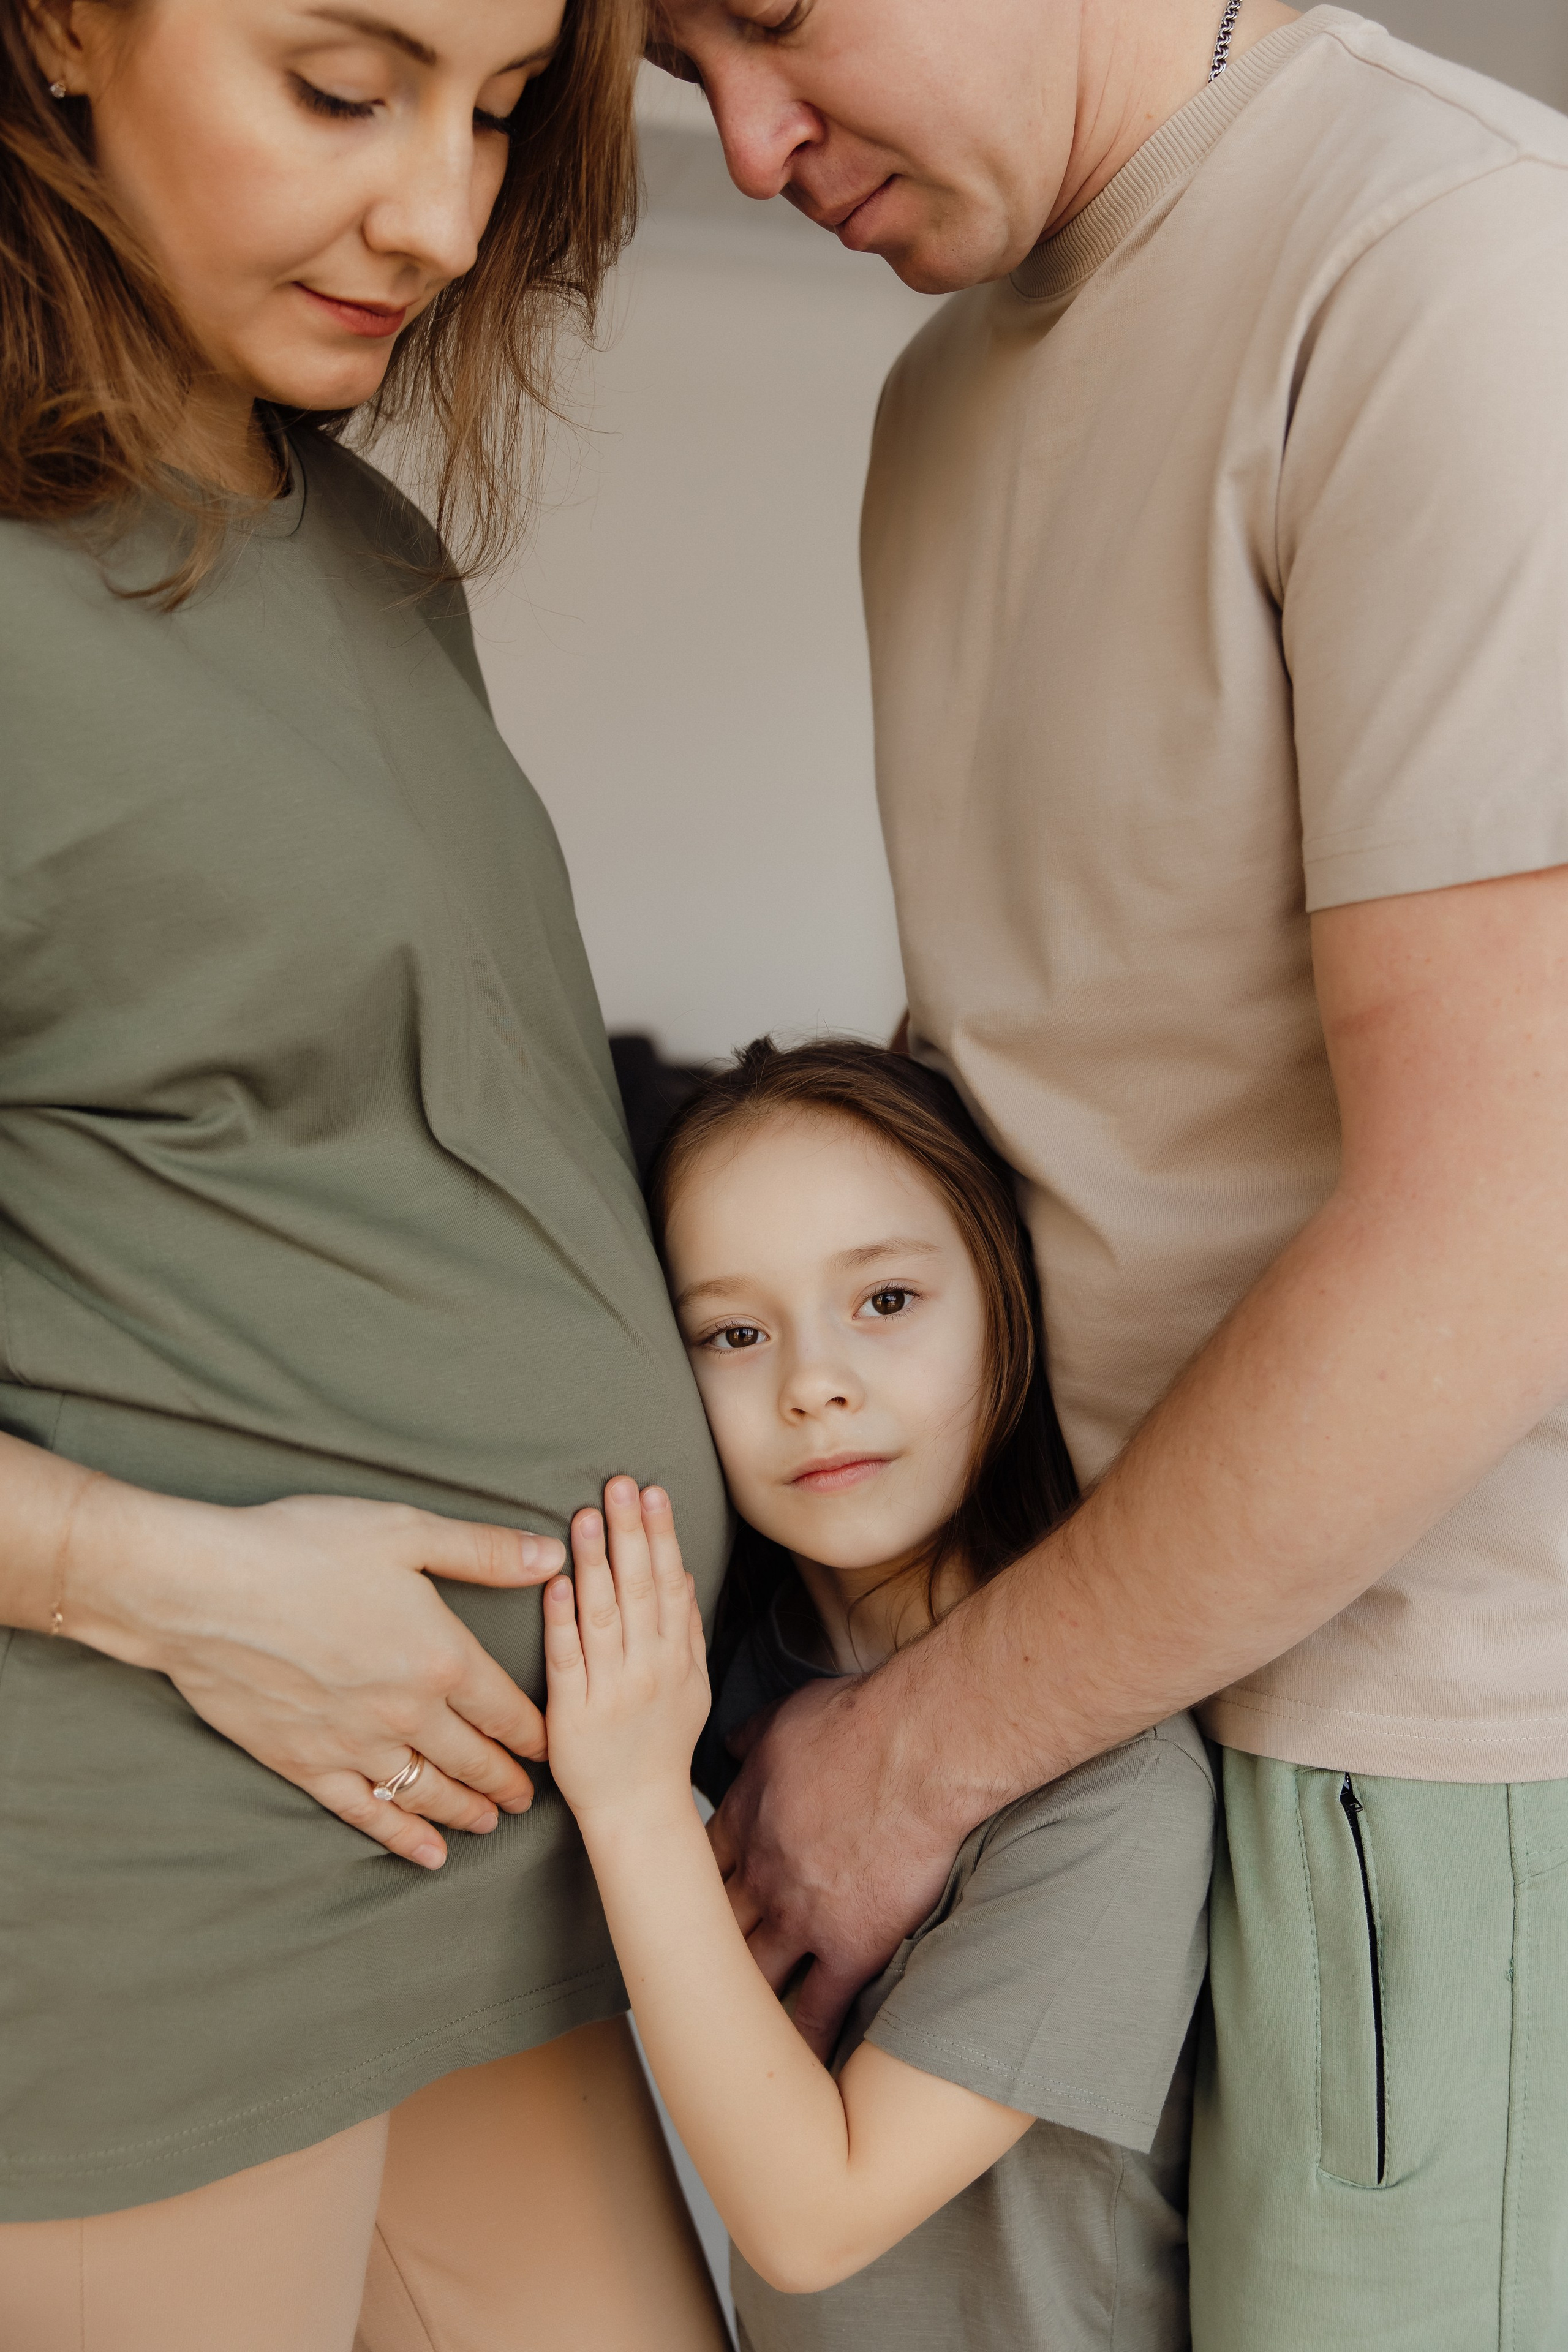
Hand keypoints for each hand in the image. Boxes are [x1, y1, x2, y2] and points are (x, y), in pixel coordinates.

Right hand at [71, 1482, 565, 1868]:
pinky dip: (401, 1837)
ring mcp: (355, 1745)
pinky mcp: (306, 1764)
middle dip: (507, 1780)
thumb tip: (550, 1556)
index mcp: (441, 1658)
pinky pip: (366, 1812)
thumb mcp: (405, 1531)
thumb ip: (483, 1551)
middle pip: (474, 1760)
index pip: (506, 1710)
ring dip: (465, 1811)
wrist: (202, 1590)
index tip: (550, 1748)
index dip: (534, 1734)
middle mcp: (406, 1713)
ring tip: (490, 1822)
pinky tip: (425, 1854)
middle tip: (529, 1797)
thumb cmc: (303, 1547)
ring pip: (428, 1793)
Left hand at [542, 1477, 708, 1826]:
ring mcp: (610, 1690)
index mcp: (677, 1658)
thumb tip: (682, 1573)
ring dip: (594, 1563)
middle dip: (630, 1533)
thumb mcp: (692, 1686)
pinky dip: (562, 1620)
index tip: (652, 1492)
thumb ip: (687, 1630)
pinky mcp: (572, 1713)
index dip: (661, 1535)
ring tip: (584, 1516)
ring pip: (603, 1616)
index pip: (669, 1584)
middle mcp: (648, 1669)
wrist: (638, 1810)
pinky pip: (566, 1659)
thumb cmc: (661, 1742)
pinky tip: (556, 1583)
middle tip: (619, 1484)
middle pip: (639, 1589)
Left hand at [709, 1675, 969, 2058]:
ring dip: (737, 2007)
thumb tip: (728, 1743)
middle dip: (694, 1961)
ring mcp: (801, 1917)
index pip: (691, 1874)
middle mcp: (759, 1877)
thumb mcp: (784, 1718)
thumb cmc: (858, 1723)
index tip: (677, 1916)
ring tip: (723, 2039)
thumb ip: (749, 1738)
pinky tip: (794, 2067)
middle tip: (684, 1988)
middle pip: (709, 1932)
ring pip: (752, 1978)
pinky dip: (803, 2041)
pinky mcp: (851, 1946)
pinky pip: (818, 2010)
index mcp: (741, 1822)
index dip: (681, 1898)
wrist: (917, 1749)